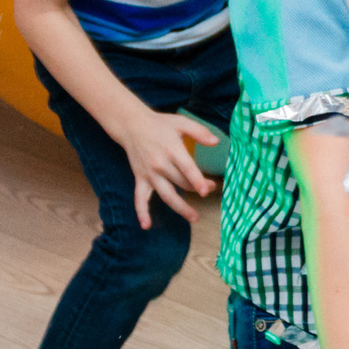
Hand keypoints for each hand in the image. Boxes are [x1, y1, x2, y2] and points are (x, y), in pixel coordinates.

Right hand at [106, 102, 217, 228]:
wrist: (132, 126)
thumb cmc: (161, 124)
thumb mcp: (181, 123)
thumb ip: (200, 132)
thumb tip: (216, 142)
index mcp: (172, 150)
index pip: (187, 169)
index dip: (197, 181)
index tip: (207, 190)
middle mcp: (160, 165)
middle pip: (181, 183)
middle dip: (197, 189)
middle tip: (210, 191)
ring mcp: (149, 174)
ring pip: (166, 195)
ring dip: (180, 208)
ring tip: (194, 218)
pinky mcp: (140, 179)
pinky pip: (139, 199)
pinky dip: (141, 212)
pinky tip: (146, 226)